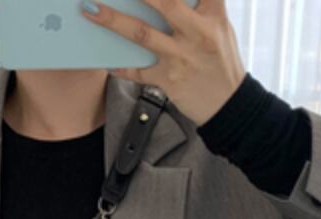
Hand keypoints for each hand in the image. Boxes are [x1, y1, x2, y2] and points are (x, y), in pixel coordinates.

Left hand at [80, 0, 246, 126]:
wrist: (229, 106)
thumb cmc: (221, 63)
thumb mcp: (220, 28)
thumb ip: (200, 7)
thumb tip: (165, 0)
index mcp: (213, 15)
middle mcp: (198, 33)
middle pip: (164, 2)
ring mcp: (182, 58)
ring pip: (142, 34)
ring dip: (113, 21)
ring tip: (91, 10)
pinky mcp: (169, 80)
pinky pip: (138, 71)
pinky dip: (120, 66)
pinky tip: (106, 59)